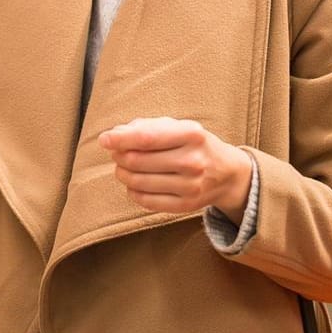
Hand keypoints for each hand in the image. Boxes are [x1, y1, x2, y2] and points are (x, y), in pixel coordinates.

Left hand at [99, 117, 251, 221]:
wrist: (227, 173)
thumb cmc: (195, 145)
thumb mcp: (178, 127)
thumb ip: (146, 127)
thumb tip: (114, 135)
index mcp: (191, 135)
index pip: (146, 138)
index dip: (120, 139)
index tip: (104, 139)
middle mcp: (193, 161)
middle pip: (137, 161)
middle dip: (119, 156)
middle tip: (117, 153)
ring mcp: (190, 186)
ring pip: (138, 182)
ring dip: (123, 174)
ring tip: (124, 167)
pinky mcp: (185, 205)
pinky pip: (146, 201)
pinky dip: (132, 192)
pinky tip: (134, 184)